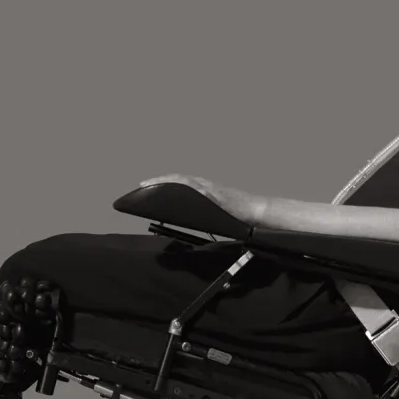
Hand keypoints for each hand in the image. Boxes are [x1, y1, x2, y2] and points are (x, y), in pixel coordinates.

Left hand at [138, 174, 264, 223]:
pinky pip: (194, 187)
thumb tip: (185, 220)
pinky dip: (181, 186)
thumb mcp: (215, 214)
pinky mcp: (214, 194)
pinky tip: (170, 188)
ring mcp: (209, 188)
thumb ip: (202, 213)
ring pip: (183, 180)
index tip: (146, 186)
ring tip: (148, 186)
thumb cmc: (238, 216)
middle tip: (141, 185)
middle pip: (178, 179)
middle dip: (158, 180)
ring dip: (165, 181)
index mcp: (205, 190)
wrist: (257, 212)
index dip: (163, 182)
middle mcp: (205, 185)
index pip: (180, 183)